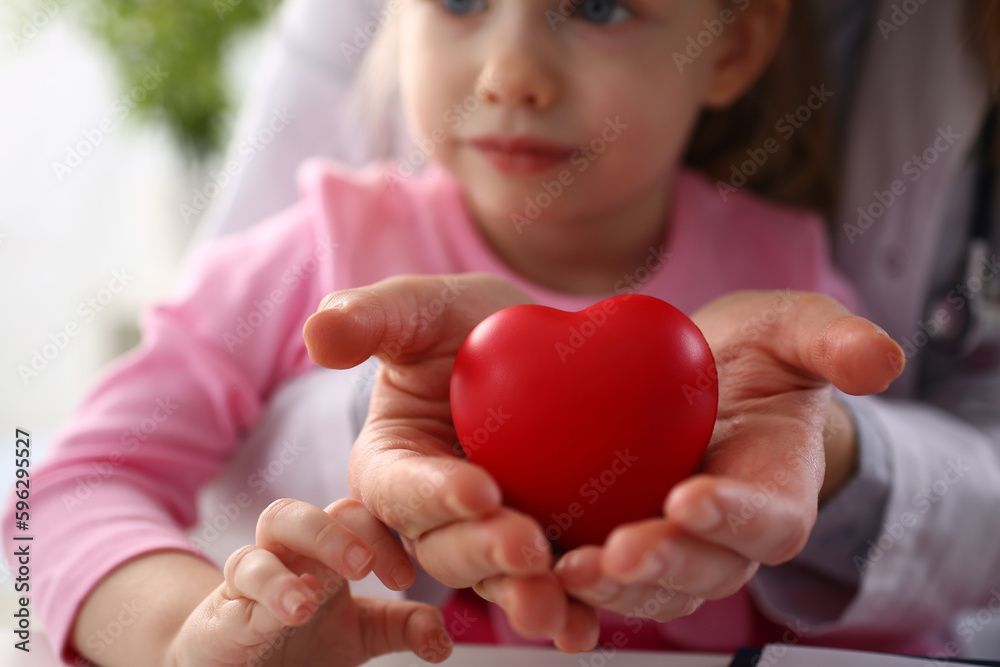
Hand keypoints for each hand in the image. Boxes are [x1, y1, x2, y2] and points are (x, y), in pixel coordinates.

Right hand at [165, 498, 451, 666]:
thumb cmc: (297, 642)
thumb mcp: (359, 635)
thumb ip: (402, 627)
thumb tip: (443, 638)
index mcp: (327, 550)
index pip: (356, 516)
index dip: (383, 536)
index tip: (406, 578)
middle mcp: (292, 550)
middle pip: (313, 505)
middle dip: (339, 529)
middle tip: (366, 566)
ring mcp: (255, 572)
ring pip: (275, 522)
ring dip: (306, 547)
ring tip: (321, 591)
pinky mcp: (223, 605)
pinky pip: (244, 575)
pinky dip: (270, 588)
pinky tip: (294, 608)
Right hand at [303, 274, 599, 651]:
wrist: (532, 350)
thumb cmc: (463, 326)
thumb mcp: (422, 309)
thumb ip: (370, 319)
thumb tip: (317, 338)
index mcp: (391, 466)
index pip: (401, 488)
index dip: (434, 494)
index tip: (478, 489)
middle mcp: (429, 516)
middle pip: (445, 549)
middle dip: (483, 553)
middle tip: (527, 547)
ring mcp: (484, 538)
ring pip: (493, 579)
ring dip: (521, 596)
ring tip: (555, 606)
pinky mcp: (534, 549)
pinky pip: (545, 586)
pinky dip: (564, 612)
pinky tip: (584, 628)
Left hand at [553, 291, 903, 621]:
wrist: (702, 382)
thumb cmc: (755, 358)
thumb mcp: (792, 331)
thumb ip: (832, 340)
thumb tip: (882, 358)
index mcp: (777, 493)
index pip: (766, 518)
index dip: (734, 516)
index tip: (691, 498)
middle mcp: (729, 537)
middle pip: (705, 570)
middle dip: (664, 566)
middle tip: (619, 553)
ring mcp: (677, 550)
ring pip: (651, 590)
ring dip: (610, 590)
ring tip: (564, 572)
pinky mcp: (625, 546)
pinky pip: (603, 578)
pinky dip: (574, 585)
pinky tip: (530, 571)